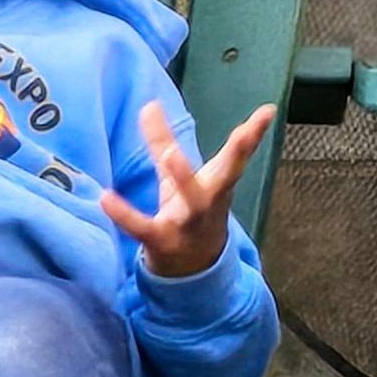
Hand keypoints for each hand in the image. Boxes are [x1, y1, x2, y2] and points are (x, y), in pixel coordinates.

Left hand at [103, 100, 273, 279]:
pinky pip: (143, 227)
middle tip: (243, 133)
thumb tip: (148, 105)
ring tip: (171, 155)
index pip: (238, 155)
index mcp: (217, 184)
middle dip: (237, 154)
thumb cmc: (189, 214)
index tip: (269, 111)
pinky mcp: (161, 241)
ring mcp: (188, 223)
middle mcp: (209, 202)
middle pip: (227, 176)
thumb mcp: (178, 177)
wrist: (192, 271)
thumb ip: (162, 140)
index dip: (253, 133)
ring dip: (184, 178)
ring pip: (192, 202)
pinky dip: (125, 214)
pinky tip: (106, 197)